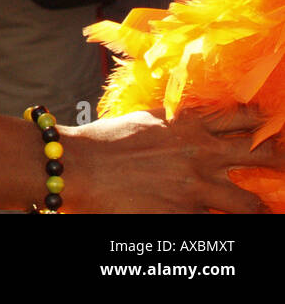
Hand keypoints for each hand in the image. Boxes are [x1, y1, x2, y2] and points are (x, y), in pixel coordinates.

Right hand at [65, 106, 282, 212]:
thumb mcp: (146, 120)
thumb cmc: (104, 141)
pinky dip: (220, 223)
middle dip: (281, 159)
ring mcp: (197, 188)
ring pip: (251, 204)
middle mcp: (201, 154)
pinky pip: (218, 225)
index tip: (273, 125)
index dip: (264, 122)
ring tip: (267, 211)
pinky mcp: (186, 216)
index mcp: (189, 125)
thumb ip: (175, 123)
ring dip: (260, 208)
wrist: (79, 167)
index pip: (242, 118)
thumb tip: (191, 125)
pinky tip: (222, 222)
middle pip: (262, 154)